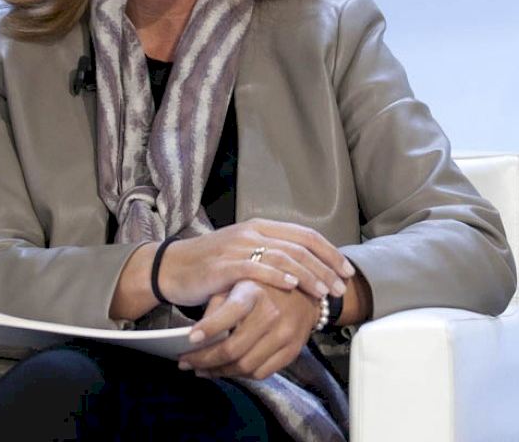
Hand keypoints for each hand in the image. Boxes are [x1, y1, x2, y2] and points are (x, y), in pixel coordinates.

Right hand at [158, 219, 353, 306]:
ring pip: (284, 257)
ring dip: (309, 276)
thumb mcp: (244, 253)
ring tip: (325, 292)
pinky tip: (293, 287)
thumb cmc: (210, 265)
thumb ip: (271, 254)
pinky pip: (257, 268)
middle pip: (300, 246)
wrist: (172, 268)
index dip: (330, 252)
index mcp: (260, 226)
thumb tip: (305, 268)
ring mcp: (238, 247)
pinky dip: (278, 276)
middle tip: (342, 286)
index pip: (305, 235)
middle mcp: (253, 232)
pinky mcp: (225, 265)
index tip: (346, 270)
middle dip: (326, 267)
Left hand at [179, 280, 320, 379]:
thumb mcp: (238, 282)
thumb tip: (196, 335)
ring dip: (219, 372)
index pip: (228, 315)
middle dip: (204, 360)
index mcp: (254, 292)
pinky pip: (261, 373)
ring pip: (245, 366)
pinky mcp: (293, 350)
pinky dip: (240, 375)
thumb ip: (218, 305)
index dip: (207, 329)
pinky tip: (226, 370)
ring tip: (202, 369)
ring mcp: (285, 334)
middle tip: (185, 363)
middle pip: (233, 349)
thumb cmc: (263, 284)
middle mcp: (272, 314)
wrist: (308, 290)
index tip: (188, 340)